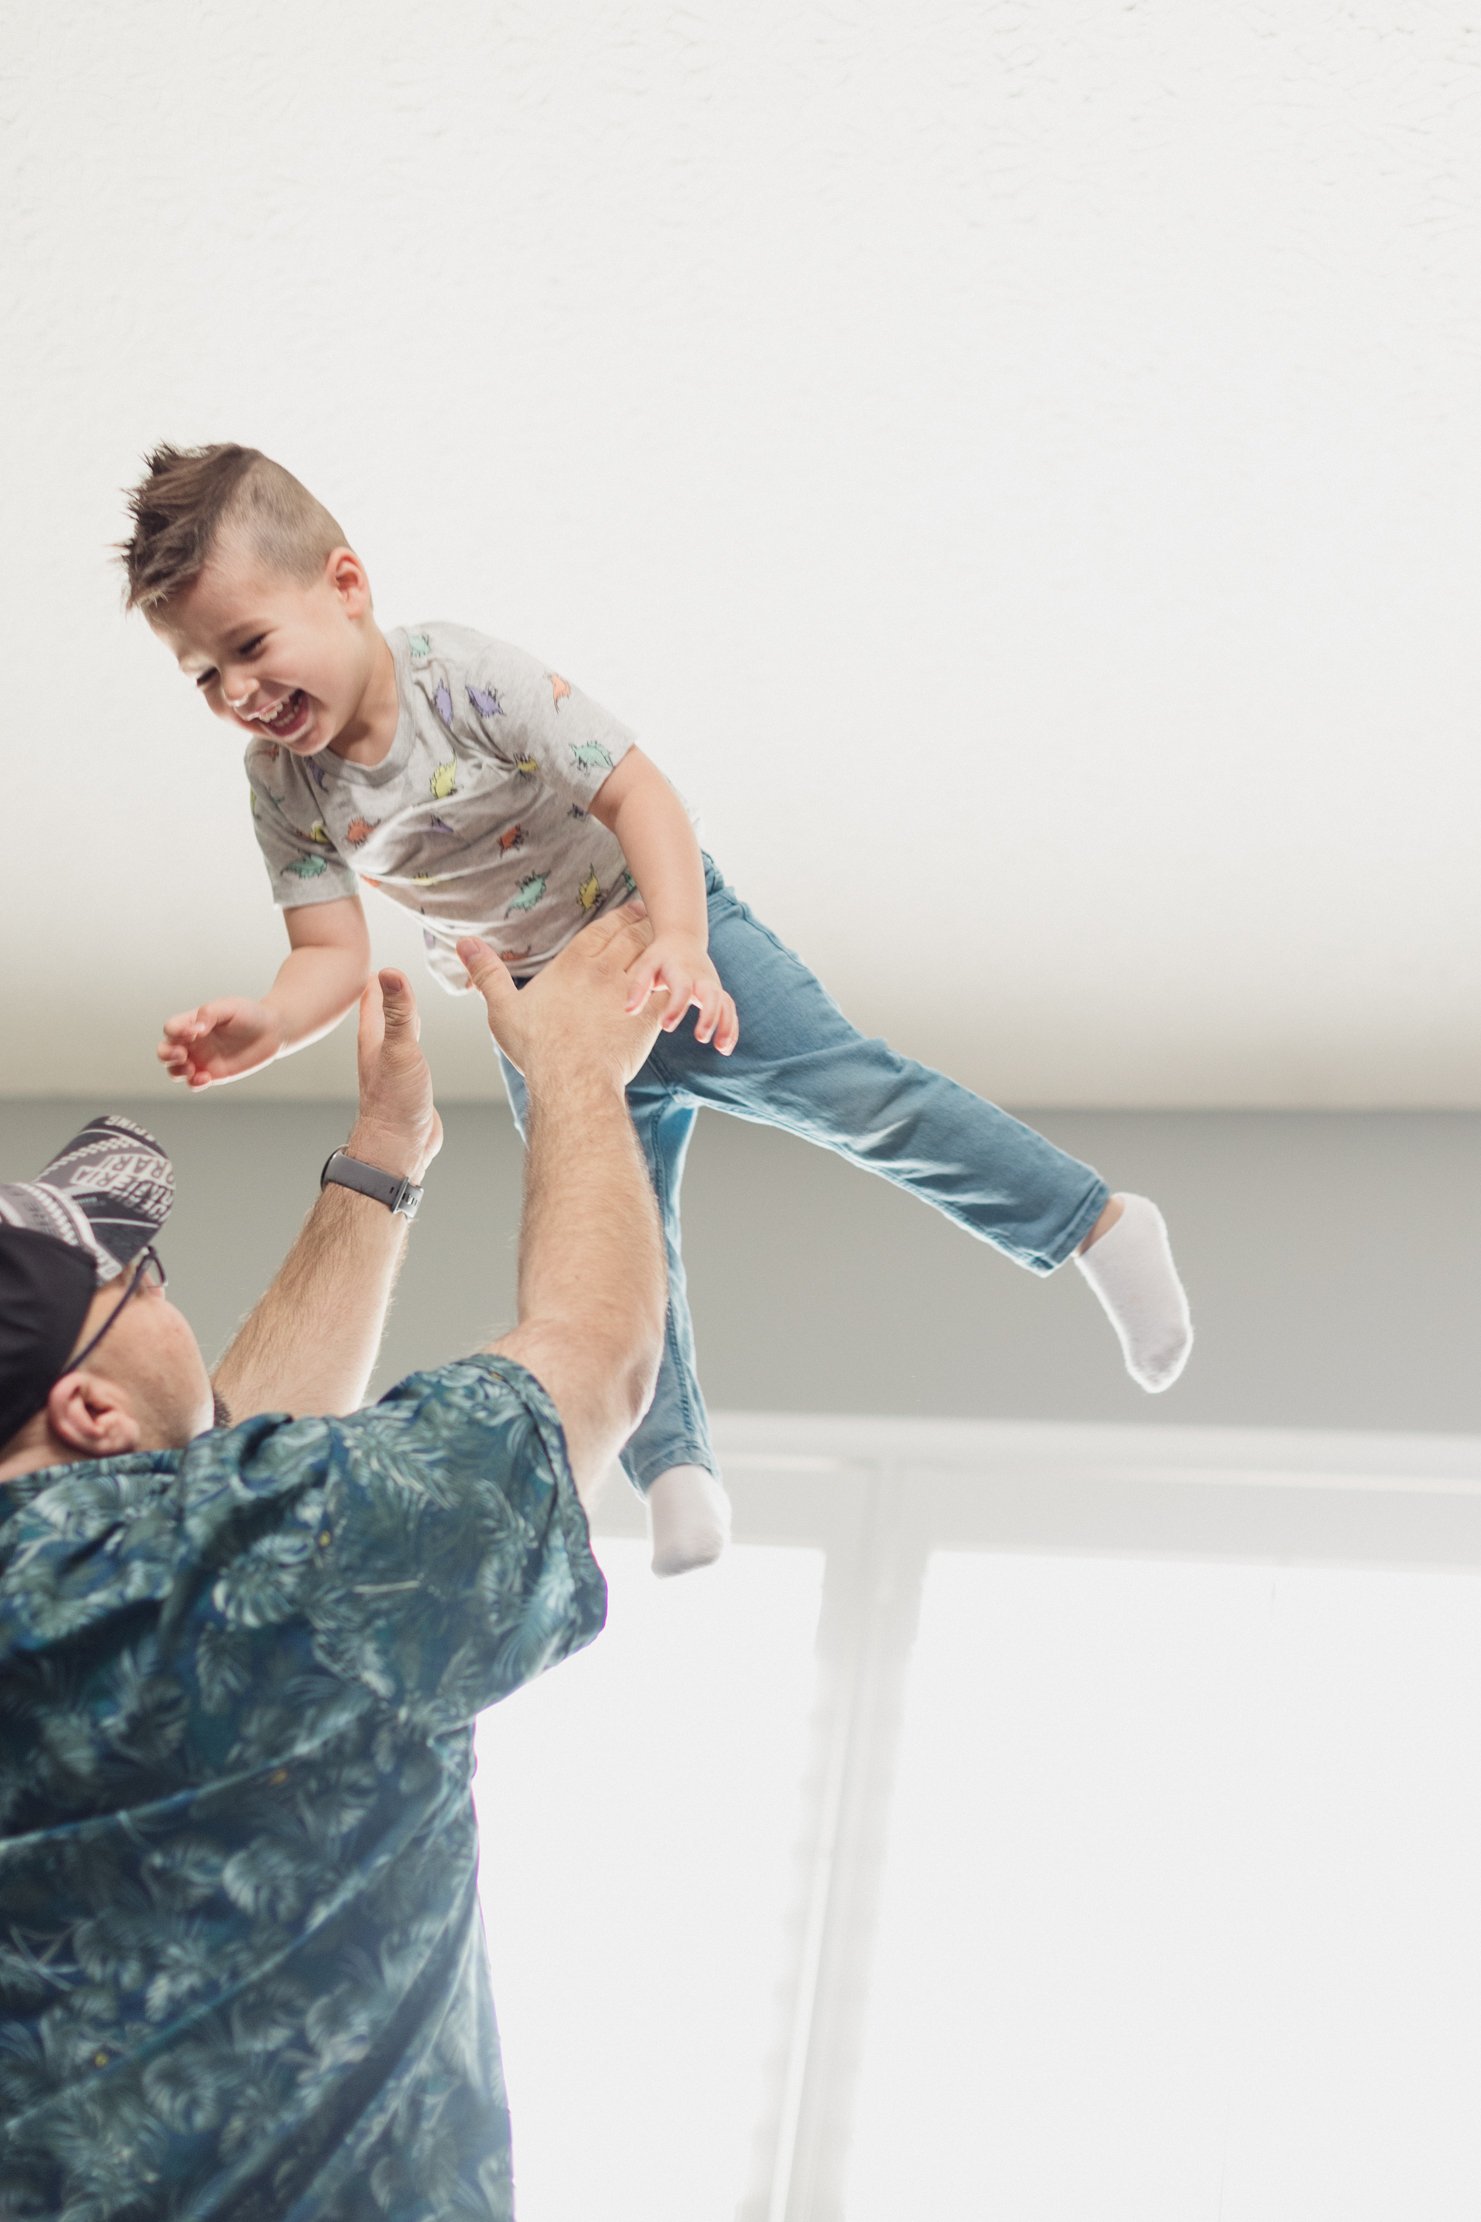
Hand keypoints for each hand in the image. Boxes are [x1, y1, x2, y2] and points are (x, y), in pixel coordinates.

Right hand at [158, 998, 285, 1088]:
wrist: (272, 1031)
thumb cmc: (249, 1014)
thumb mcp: (229, 1007)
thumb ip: (209, 1014)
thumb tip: (195, 1029)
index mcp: (192, 1023)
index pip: (171, 1028)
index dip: (176, 1031)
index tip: (197, 1030)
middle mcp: (193, 1042)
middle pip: (164, 1051)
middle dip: (166, 1054)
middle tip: (183, 1054)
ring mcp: (201, 1060)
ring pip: (175, 1070)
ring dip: (177, 1071)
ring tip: (192, 1068)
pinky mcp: (213, 1074)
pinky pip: (194, 1083)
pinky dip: (194, 1083)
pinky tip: (206, 1078)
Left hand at [348, 970, 442, 1181]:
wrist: (399, 1150)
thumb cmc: (395, 1103)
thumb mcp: (401, 1049)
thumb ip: (399, 1012)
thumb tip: (391, 971)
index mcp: (374, 1038)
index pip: (373, 996)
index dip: (377, 975)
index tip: (378, 954)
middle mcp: (381, 1051)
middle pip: (381, 1012)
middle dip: (385, 991)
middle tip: (388, 971)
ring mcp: (394, 1069)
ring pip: (396, 1033)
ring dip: (401, 1016)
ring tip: (405, 1001)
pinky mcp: (409, 1086)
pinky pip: (412, 1054)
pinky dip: (416, 1040)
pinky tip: (420, 1046)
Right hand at [458, 904, 668, 1091]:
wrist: (573, 1081)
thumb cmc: (536, 1049)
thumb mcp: (503, 1009)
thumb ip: (487, 973)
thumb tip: (462, 943)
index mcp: (572, 965)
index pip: (603, 929)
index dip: (620, 916)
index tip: (633, 906)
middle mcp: (604, 971)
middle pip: (632, 937)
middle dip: (645, 924)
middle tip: (657, 917)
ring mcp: (629, 992)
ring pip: (654, 958)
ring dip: (663, 946)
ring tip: (672, 940)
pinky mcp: (648, 1016)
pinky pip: (669, 988)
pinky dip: (678, 978)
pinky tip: (686, 976)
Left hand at [622, 930, 738, 1053]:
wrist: (683, 938)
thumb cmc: (660, 957)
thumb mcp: (646, 965)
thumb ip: (638, 987)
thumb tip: (629, 1011)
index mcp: (681, 971)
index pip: (682, 988)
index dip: (675, 1007)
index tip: (666, 1026)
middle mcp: (701, 978)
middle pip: (713, 995)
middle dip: (709, 1016)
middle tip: (701, 1038)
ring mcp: (713, 985)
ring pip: (726, 1004)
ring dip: (726, 1026)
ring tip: (721, 1050)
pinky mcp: (719, 993)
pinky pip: (730, 1010)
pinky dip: (731, 1028)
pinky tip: (725, 1050)